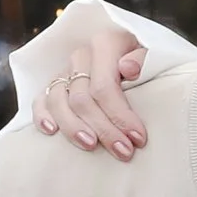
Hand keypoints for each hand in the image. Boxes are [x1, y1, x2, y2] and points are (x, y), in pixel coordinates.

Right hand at [33, 23, 148, 155]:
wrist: (132, 55)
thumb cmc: (146, 61)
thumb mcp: (155, 53)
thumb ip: (145, 59)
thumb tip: (128, 69)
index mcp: (105, 44)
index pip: (105, 86)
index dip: (120, 115)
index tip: (137, 138)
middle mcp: (81, 56)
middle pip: (82, 98)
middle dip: (104, 129)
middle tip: (123, 152)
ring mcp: (65, 70)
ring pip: (58, 100)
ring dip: (73, 127)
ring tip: (90, 146)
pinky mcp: (54, 84)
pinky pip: (41, 99)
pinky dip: (42, 115)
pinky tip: (51, 131)